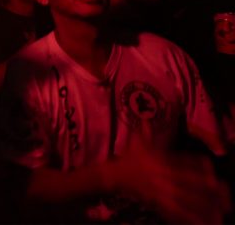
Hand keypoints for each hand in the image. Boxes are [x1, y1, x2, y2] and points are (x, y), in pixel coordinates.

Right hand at [111, 141, 230, 222]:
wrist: (112, 175)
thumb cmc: (129, 158)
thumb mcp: (139, 142)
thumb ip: (147, 132)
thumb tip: (147, 120)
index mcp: (162, 159)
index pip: (187, 163)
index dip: (204, 171)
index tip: (216, 179)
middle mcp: (163, 175)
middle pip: (191, 185)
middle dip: (210, 194)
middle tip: (227, 201)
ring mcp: (160, 190)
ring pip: (186, 201)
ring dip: (203, 210)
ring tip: (219, 217)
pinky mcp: (156, 203)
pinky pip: (174, 213)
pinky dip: (187, 219)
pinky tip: (199, 223)